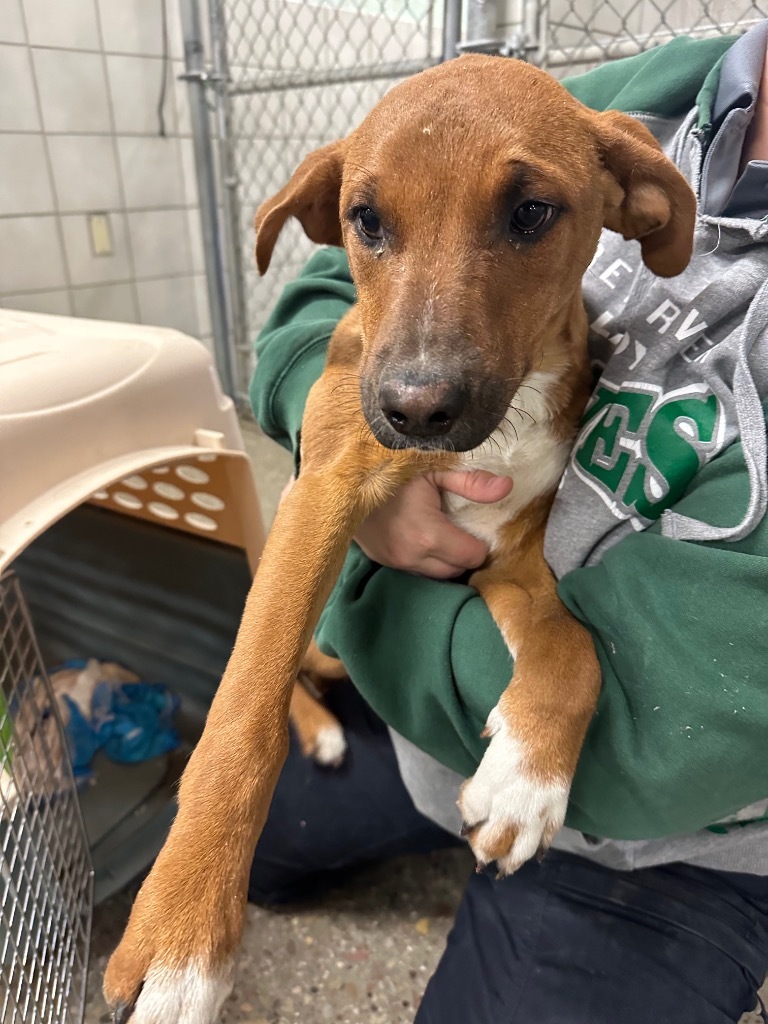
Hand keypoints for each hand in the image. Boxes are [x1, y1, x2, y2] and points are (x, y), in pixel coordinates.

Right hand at [354, 470, 512, 578]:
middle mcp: (412, 556)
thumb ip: (471, 482)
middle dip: (464, 554)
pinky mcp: (381, 561)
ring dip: (444, 561)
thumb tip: (508, 488)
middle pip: (456, 571)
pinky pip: (414, 570)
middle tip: (463, 530)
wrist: (344, 475)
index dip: (480, 543)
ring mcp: (394, 561)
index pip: (472, 556)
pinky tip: (421, 538)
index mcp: (428, 535)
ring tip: (444, 535)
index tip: (477, 526)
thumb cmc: (391, 467)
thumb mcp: (433, 468)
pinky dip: (423, 560)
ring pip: (434, 575)